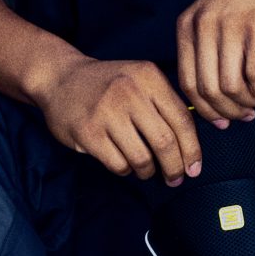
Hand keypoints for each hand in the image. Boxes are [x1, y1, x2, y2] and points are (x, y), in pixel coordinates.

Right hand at [34, 55, 203, 183]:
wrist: (60, 78)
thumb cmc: (108, 84)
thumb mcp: (140, 79)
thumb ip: (165, 104)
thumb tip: (192, 147)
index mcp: (149, 77)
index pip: (182, 120)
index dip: (193, 149)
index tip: (194, 167)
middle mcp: (129, 91)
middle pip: (165, 142)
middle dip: (175, 167)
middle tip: (175, 179)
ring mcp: (107, 112)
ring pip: (142, 158)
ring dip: (148, 171)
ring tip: (146, 170)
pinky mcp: (88, 133)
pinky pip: (119, 164)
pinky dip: (126, 170)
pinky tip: (124, 163)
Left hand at [176, 0, 254, 123]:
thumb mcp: (214, 17)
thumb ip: (206, 51)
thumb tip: (211, 102)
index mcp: (187, 25)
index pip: (187, 83)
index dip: (205, 110)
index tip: (222, 121)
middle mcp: (203, 26)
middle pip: (208, 90)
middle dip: (228, 112)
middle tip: (245, 115)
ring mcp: (229, 26)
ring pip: (231, 87)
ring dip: (248, 103)